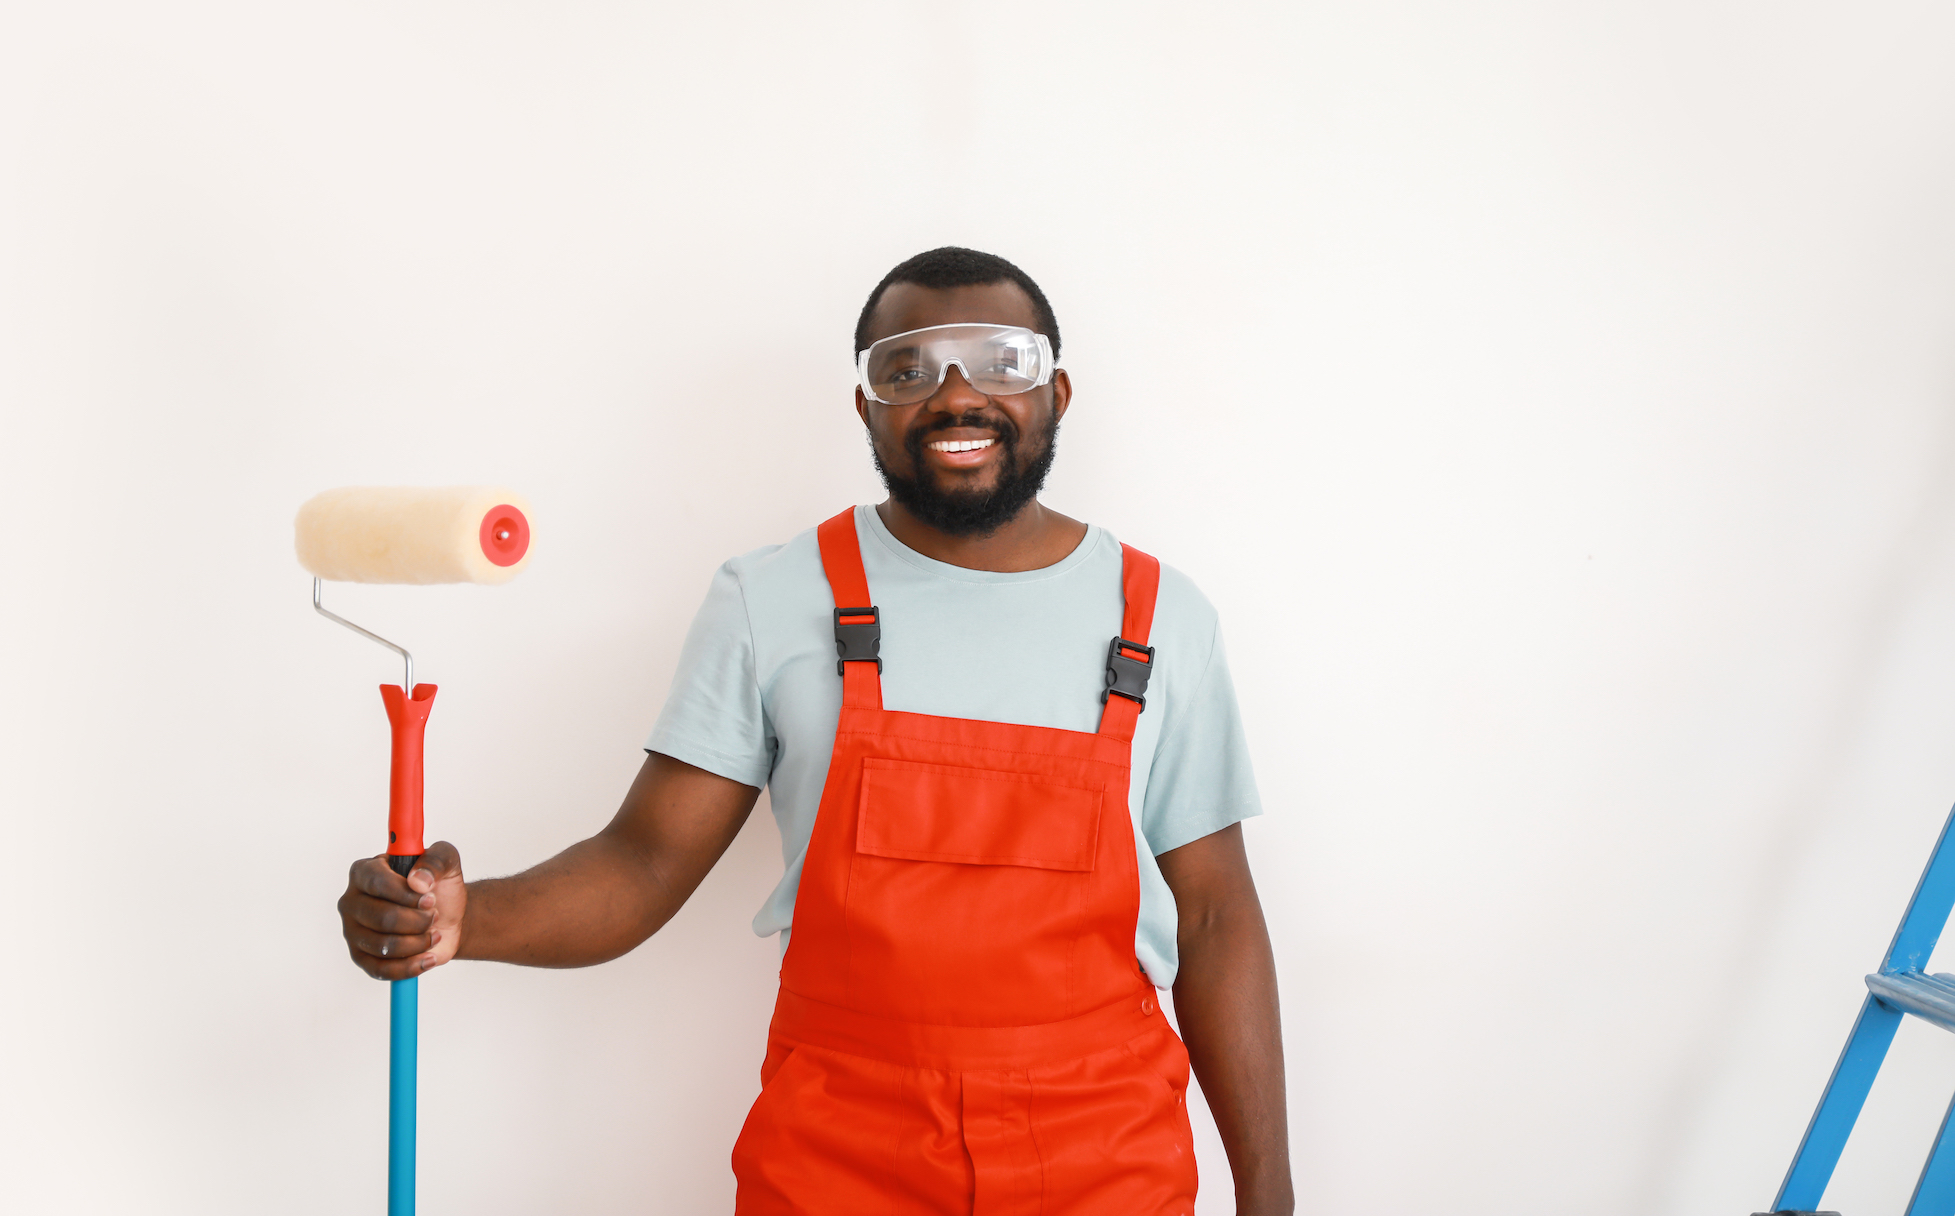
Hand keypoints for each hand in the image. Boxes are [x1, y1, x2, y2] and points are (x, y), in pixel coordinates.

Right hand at [336, 841, 466, 979]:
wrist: (445, 918)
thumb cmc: (439, 886)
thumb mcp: (447, 860)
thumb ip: (436, 859)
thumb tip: (417, 880)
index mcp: (365, 871)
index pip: (376, 882)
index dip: (406, 894)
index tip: (429, 899)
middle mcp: (352, 901)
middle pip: (381, 918)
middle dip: (418, 921)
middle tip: (433, 916)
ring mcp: (353, 931)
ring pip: (384, 946)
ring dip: (418, 942)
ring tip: (433, 933)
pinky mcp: (361, 957)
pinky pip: (381, 970)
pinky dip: (411, 967)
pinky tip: (428, 956)